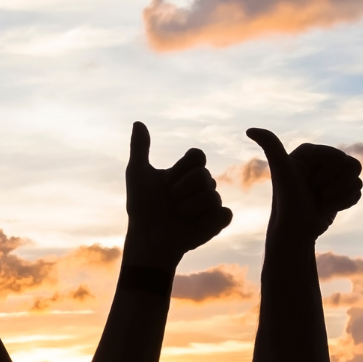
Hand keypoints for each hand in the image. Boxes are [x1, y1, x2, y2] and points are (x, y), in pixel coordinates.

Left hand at [125, 122, 232, 267]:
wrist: (149, 239)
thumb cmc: (142, 208)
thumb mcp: (138, 174)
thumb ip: (140, 148)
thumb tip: (137, 122)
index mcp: (187, 172)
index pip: (197, 155)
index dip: (182, 169)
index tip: (166, 182)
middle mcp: (202, 185)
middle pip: (204, 175)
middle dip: (182, 191)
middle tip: (170, 203)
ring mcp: (212, 203)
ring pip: (212, 196)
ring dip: (188, 208)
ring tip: (178, 217)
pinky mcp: (219, 221)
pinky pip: (225, 214)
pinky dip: (208, 221)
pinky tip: (194, 227)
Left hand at [246, 128, 361, 239]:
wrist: (295, 230)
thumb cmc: (288, 201)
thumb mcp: (282, 171)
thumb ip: (271, 146)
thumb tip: (249, 129)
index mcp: (309, 152)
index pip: (339, 157)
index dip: (328, 174)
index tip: (309, 183)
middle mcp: (320, 161)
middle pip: (352, 165)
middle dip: (336, 185)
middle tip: (315, 193)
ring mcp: (331, 176)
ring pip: (357, 179)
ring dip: (340, 195)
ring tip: (321, 201)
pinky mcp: (339, 190)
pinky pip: (358, 190)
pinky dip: (345, 202)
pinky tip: (327, 207)